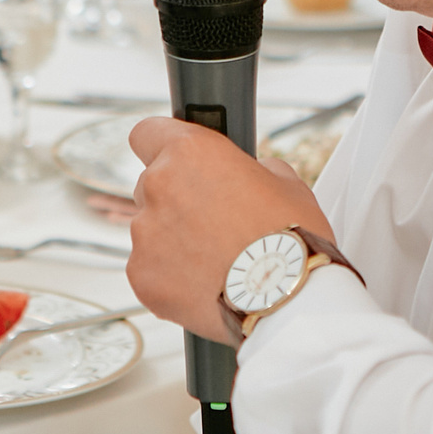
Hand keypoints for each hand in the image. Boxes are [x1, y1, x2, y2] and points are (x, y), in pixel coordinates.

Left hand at [127, 116, 331, 341]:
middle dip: (177, 200)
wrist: (288, 301)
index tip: (174, 159)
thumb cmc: (290, 241)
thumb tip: (248, 174)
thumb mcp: (286, 183)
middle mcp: (159, 187)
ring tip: (217, 261)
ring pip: (151, 230)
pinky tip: (205, 284)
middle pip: (152, 185)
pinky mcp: (142, 276)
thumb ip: (252, 169)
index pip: (147, 133)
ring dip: (175, 240)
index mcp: (190, 153)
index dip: (162, 145)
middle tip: (215, 223)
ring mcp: (145, 234)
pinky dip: (171, 276)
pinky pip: (149, 269)